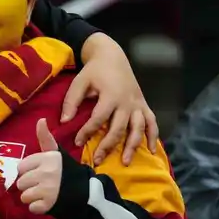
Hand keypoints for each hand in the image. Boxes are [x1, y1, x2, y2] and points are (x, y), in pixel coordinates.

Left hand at [16, 119, 61, 214]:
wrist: (86, 194)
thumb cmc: (68, 172)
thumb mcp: (57, 153)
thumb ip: (45, 138)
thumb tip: (40, 119)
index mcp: (47, 158)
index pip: (21, 167)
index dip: (29, 172)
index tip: (39, 173)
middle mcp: (46, 172)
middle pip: (21, 183)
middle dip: (30, 186)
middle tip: (43, 185)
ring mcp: (47, 190)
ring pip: (24, 196)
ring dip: (32, 198)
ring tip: (45, 195)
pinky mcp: (49, 205)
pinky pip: (32, 208)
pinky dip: (38, 208)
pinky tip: (48, 203)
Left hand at [63, 34, 157, 164]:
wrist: (112, 56)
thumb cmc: (95, 70)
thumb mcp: (80, 81)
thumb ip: (72, 101)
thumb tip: (64, 121)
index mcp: (111, 95)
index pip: (98, 119)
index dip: (87, 132)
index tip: (77, 142)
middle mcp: (127, 102)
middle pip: (119, 128)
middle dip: (108, 146)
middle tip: (98, 160)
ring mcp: (138, 104)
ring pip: (138, 128)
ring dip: (133, 146)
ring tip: (125, 162)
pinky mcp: (144, 105)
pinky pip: (152, 122)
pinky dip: (153, 136)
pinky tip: (151, 151)